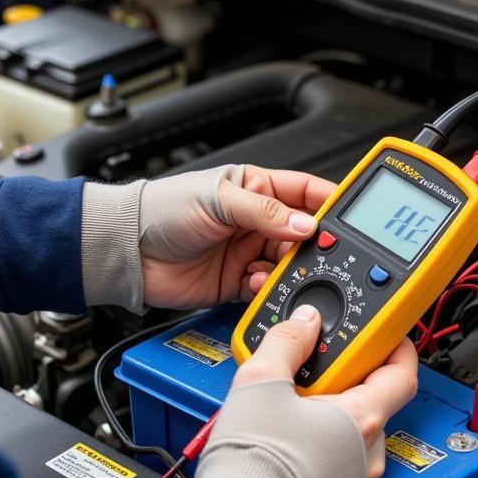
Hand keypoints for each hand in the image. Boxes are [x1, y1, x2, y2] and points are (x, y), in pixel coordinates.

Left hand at [140, 165, 335, 310]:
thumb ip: (264, 211)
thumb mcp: (218, 199)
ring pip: (287, 264)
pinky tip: (256, 283)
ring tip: (278, 270)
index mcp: (255, 187)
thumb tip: (306, 224)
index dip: (327, 203)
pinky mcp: (236, 282)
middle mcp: (256, 220)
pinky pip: (266, 289)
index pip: (304, 192)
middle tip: (316, 254)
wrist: (129, 251)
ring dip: (288, 270)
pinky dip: (268, 290)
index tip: (348, 218)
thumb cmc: (164, 210)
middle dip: (311, 245)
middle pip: (302, 234)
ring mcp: (247, 251)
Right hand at [234, 304, 417, 477]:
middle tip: (314, 371)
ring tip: (294, 409)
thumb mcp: (262, 380)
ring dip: (335, 417)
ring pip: (357, 437)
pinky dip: (326, 449)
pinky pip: (342, 467)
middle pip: (374, 402)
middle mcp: (368, 456)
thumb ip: (287, 339)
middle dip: (348, 381)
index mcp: (360, 420)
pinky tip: (293, 441)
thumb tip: (304, 321)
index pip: (403, 372)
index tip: (382, 334)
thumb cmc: (253, 462)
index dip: (395, 347)